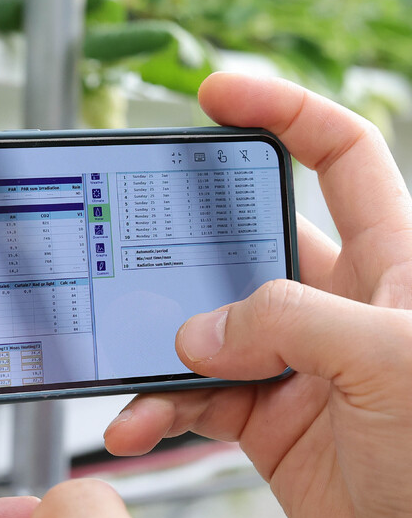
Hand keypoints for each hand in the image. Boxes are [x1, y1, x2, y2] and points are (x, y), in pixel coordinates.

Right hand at [104, 73, 411, 517]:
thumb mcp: (392, 368)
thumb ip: (290, 324)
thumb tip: (198, 329)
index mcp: (394, 266)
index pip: (341, 157)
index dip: (281, 113)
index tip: (214, 94)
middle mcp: (339, 307)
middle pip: (245, 240)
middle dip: (186, 242)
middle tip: (132, 242)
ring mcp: (298, 366)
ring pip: (206, 327)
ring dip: (158, 348)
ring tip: (133, 368)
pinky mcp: (266, 422)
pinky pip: (192, 398)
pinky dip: (155, 409)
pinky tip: (136, 424)